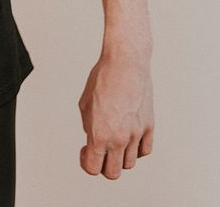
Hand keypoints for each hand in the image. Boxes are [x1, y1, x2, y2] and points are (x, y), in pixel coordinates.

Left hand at [77, 50, 153, 179]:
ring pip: (130, 163)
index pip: (93, 168)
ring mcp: (136, 134)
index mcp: (100, 134)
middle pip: (113, 173)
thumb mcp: (85, 105)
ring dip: (120, 157)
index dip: (86, 163)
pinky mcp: (149, 127)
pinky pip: (144, 151)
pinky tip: (129, 137)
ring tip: (114, 139)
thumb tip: (95, 142)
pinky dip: (136, 150)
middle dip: (103, 165)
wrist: (125, 63)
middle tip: (99, 150)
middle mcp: (119, 139)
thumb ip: (89, 128)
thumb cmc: (102, 79)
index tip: (85, 150)